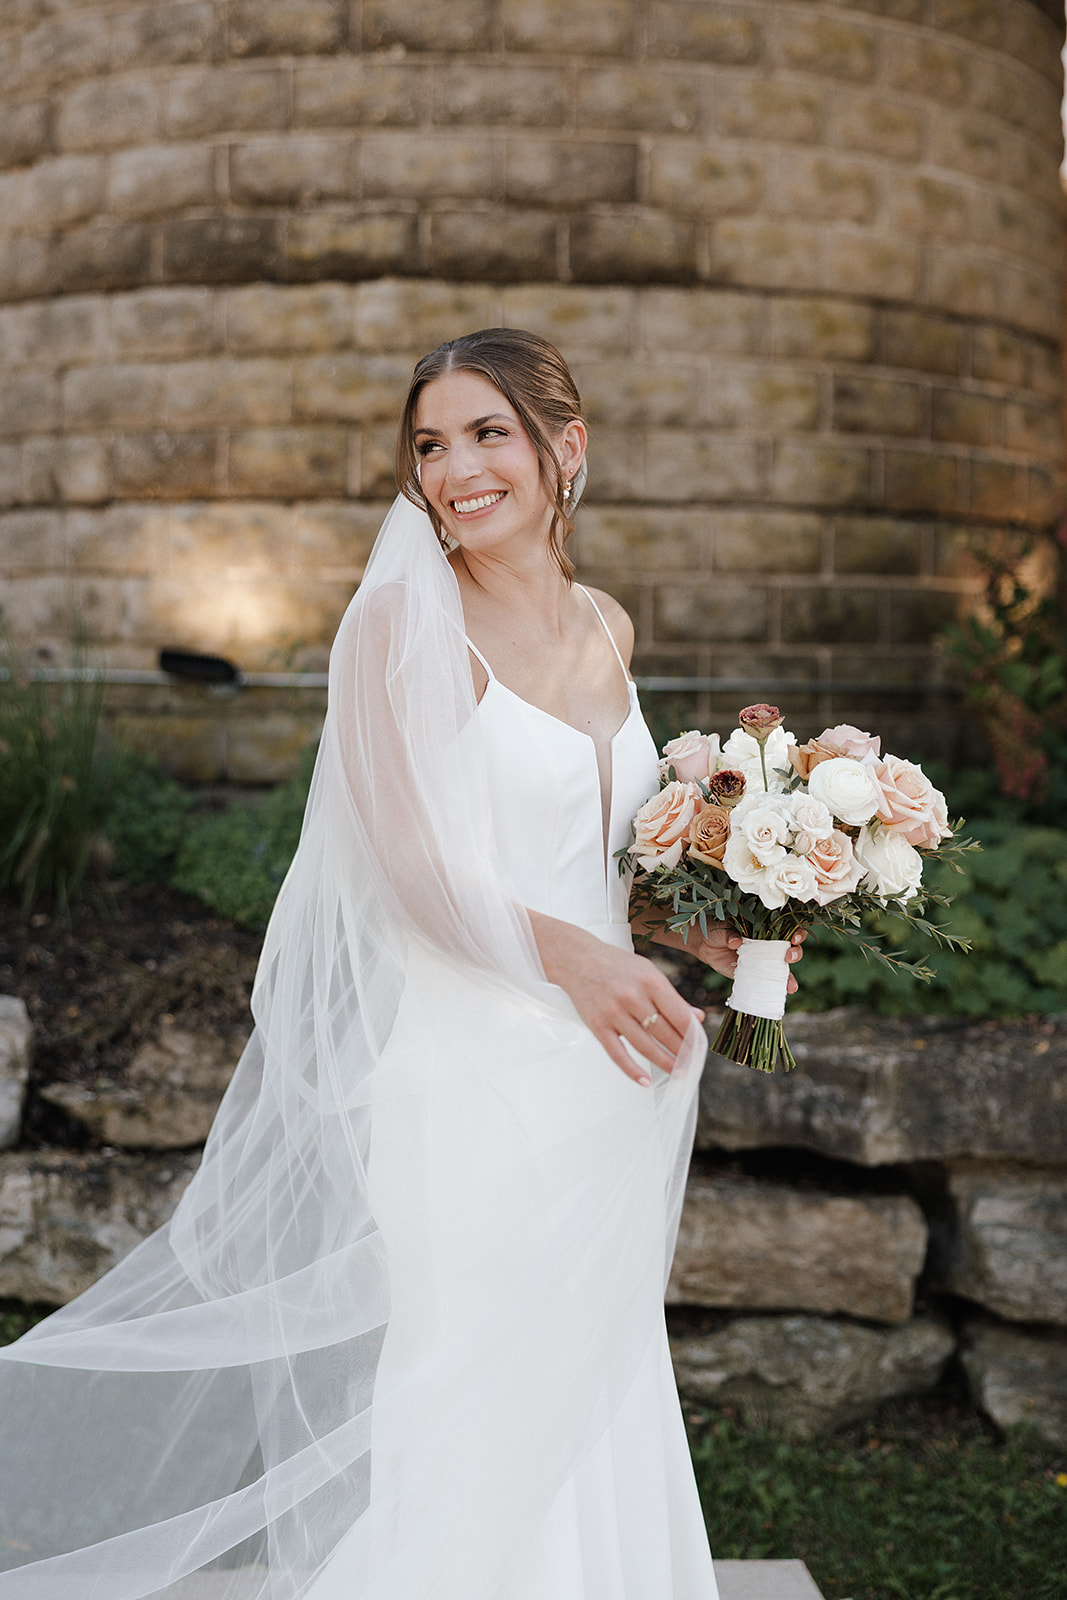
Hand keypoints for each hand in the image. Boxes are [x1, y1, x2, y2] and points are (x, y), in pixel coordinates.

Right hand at [528, 911, 702, 1086]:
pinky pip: (617, 1054)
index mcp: (650, 981)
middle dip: (683, 1052)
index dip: (693, 1035)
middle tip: (692, 1063)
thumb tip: (697, 1018)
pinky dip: (632, 1070)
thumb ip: (672, 997)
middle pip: (665, 1033)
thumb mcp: (649, 972)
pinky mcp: (598, 1025)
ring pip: (646, 1046)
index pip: (680, 1016)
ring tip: (678, 1072)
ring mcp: (614, 1013)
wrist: (578, 959)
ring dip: (665, 1063)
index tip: (701, 1047)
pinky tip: (645, 1080)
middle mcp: (632, 997)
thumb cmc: (617, 965)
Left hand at [646, 918, 806, 994]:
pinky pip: (771, 981)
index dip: (796, 931)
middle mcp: (770, 943)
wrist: (705, 946)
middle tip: (789, 956)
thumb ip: (729, 934)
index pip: (789, 927)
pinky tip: (785, 992)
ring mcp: (765, 960)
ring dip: (791, 976)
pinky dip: (779, 987)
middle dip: (796, 952)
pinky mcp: (757, 973)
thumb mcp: (721, 929)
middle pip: (792, 948)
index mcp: (766, 926)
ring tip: (791, 985)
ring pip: (785, 968)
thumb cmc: (716, 930)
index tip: (793, 937)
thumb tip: (736, 941)